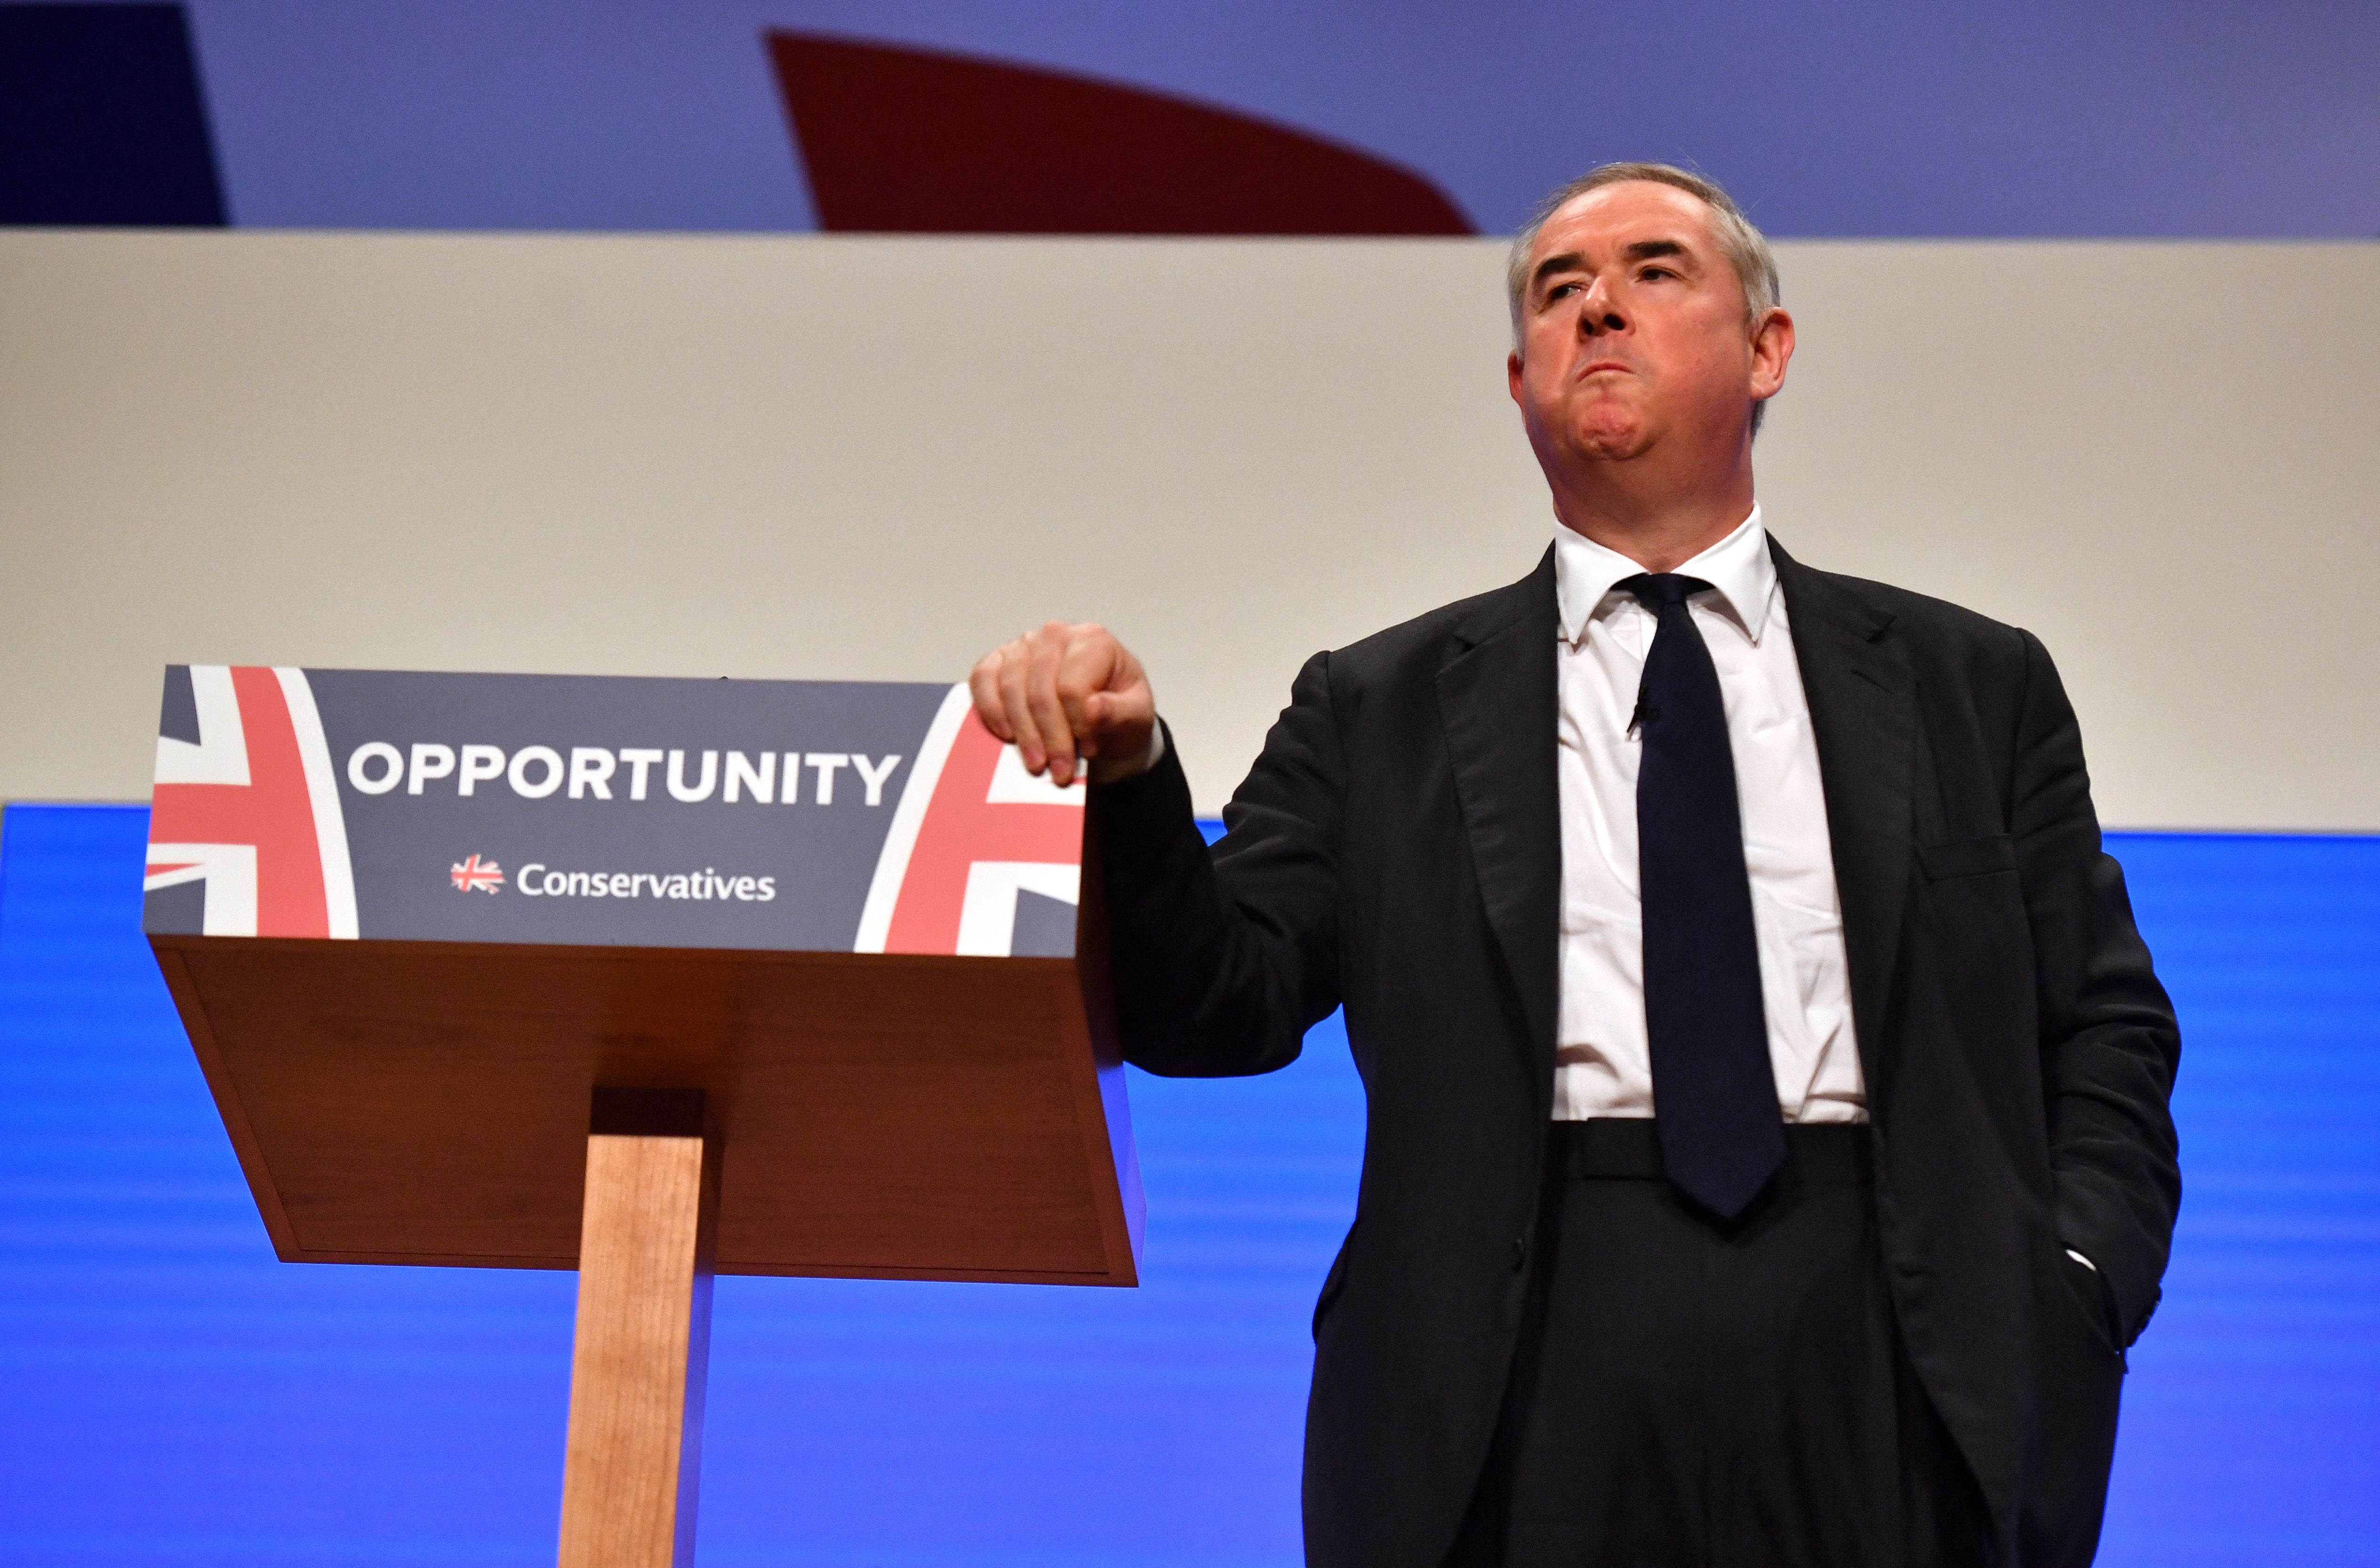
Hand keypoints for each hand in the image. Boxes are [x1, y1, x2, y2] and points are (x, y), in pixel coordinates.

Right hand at [969, 620, 1156, 787]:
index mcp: (1093, 640)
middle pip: (1040, 692)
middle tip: (1059, 771)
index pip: (1073, 687)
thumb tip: (1092, 708)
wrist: (1102, 712)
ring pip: (1011, 690)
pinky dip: (990, 710)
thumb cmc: (1118, 710)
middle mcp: (1055, 635)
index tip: (1089, 750)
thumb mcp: (1136, 716)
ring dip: (1022, 734)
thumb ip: (1120, 712)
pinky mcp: (999, 659)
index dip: (1078, 725)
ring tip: (1036, 763)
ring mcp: (1024, 645)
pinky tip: (1006, 735)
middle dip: (1049, 738)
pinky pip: (982, 680)